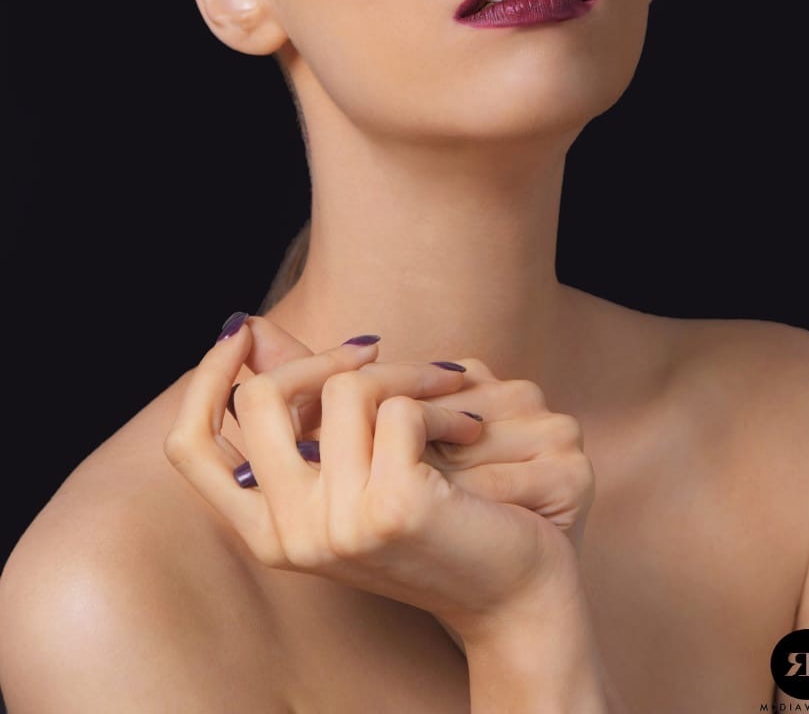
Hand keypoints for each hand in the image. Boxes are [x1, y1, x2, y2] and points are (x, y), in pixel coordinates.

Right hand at [164, 318, 582, 641]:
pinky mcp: (390, 509)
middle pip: (258, 401)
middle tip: (373, 350)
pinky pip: (398, 407)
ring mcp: (336, 527)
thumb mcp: (356, 461)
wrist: (517, 586)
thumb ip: (301, 403)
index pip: (189, 448)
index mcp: (266, 530)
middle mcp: (288, 536)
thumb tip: (246, 324)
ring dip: (404, 372)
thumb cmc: (437, 515)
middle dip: (319, 356)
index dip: (204, 379)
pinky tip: (468, 426)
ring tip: (446, 390)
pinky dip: (440, 400)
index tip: (241, 333)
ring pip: (342, 390)